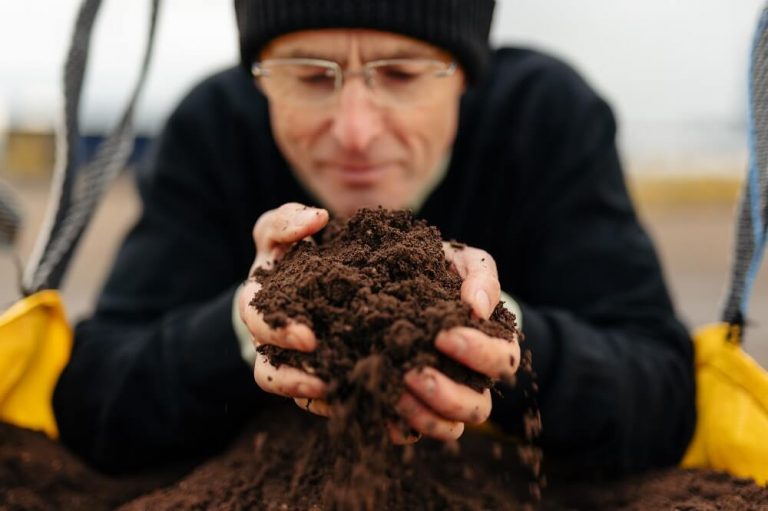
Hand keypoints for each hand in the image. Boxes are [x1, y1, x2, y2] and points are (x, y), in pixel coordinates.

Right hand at [238, 203, 330, 412]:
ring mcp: (288, 363)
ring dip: (312, 398)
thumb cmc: (286, 254)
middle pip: (268, 369)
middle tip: (329, 377)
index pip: (257, 322)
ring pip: (289, 393)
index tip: (308, 338)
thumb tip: (316, 218)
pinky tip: (366, 408)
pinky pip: (317, 402)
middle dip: (294, 375)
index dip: (279, 333)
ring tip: (342, 398)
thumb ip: (287, 221)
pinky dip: (340, 405)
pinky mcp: (312, 378)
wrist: (299, 283)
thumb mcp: (277, 231)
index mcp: (258, 305)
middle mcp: (267, 341)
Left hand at [392, 244, 520, 442]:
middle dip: (449, 396)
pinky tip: (376, 403)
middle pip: (478, 409)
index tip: (444, 336)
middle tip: (415, 373)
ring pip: (449, 428)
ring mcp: (443, 398)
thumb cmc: (447, 271)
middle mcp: (473, 382)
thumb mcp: (466, 262)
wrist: (409, 280)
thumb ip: (481, 278)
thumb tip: (477, 308)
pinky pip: (409, 433)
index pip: (500, 361)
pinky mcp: (412, 407)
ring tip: (396, 390)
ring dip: (424, 416)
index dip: (478, 354)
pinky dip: (395, 426)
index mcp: (495, 347)